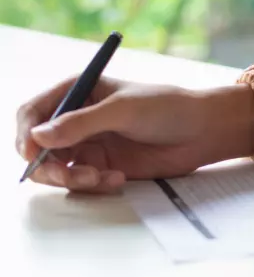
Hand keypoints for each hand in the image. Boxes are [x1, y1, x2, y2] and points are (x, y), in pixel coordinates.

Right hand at [15, 77, 253, 192]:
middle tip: (70, 176)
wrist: (203, 131)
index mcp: (79, 91)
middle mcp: (78, 118)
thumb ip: (82, 123)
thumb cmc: (169, 107)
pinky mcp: (102, 165)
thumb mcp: (124, 110)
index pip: (33, 112)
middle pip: (37, 147)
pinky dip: (92, 185)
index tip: (32, 153)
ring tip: (101, 178)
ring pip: (56, 169)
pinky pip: (80, 182)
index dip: (26, 133)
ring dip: (72, 179)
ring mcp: (89, 143)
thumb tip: (39, 136)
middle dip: (48, 166)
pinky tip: (118, 179)